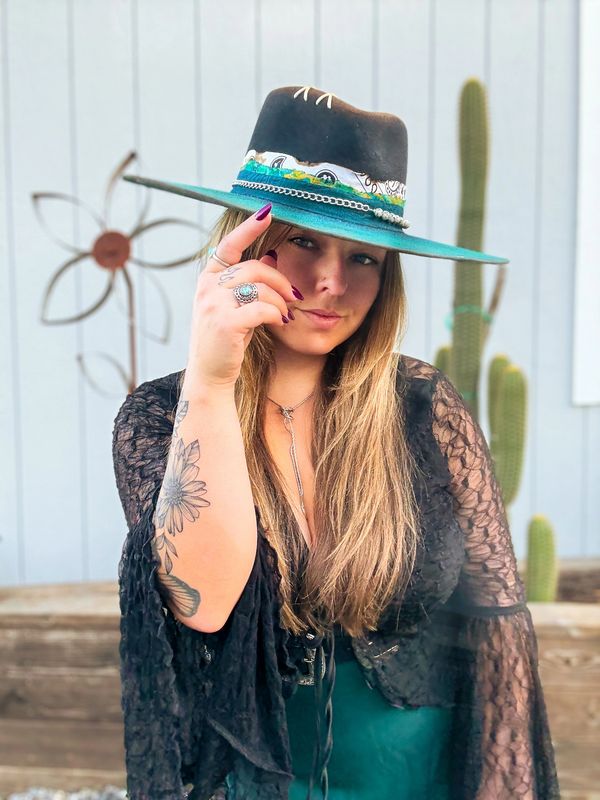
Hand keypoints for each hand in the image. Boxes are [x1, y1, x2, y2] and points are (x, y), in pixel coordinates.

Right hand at [185, 204, 297, 389]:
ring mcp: (213, 304)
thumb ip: (249, 282)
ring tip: (285, 314)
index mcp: (208, 279)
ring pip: (261, 288)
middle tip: (295, 295)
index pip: (229, 245)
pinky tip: (281, 322)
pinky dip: (276, 314)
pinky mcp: (226, 322)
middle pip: (255, 268)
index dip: (249, 228)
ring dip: (280, 301)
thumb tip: (273, 256)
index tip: (267, 212)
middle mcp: (207, 287)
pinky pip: (263, 308)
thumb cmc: (226, 340)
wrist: (211, 374)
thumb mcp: (236, 307)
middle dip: (280, 281)